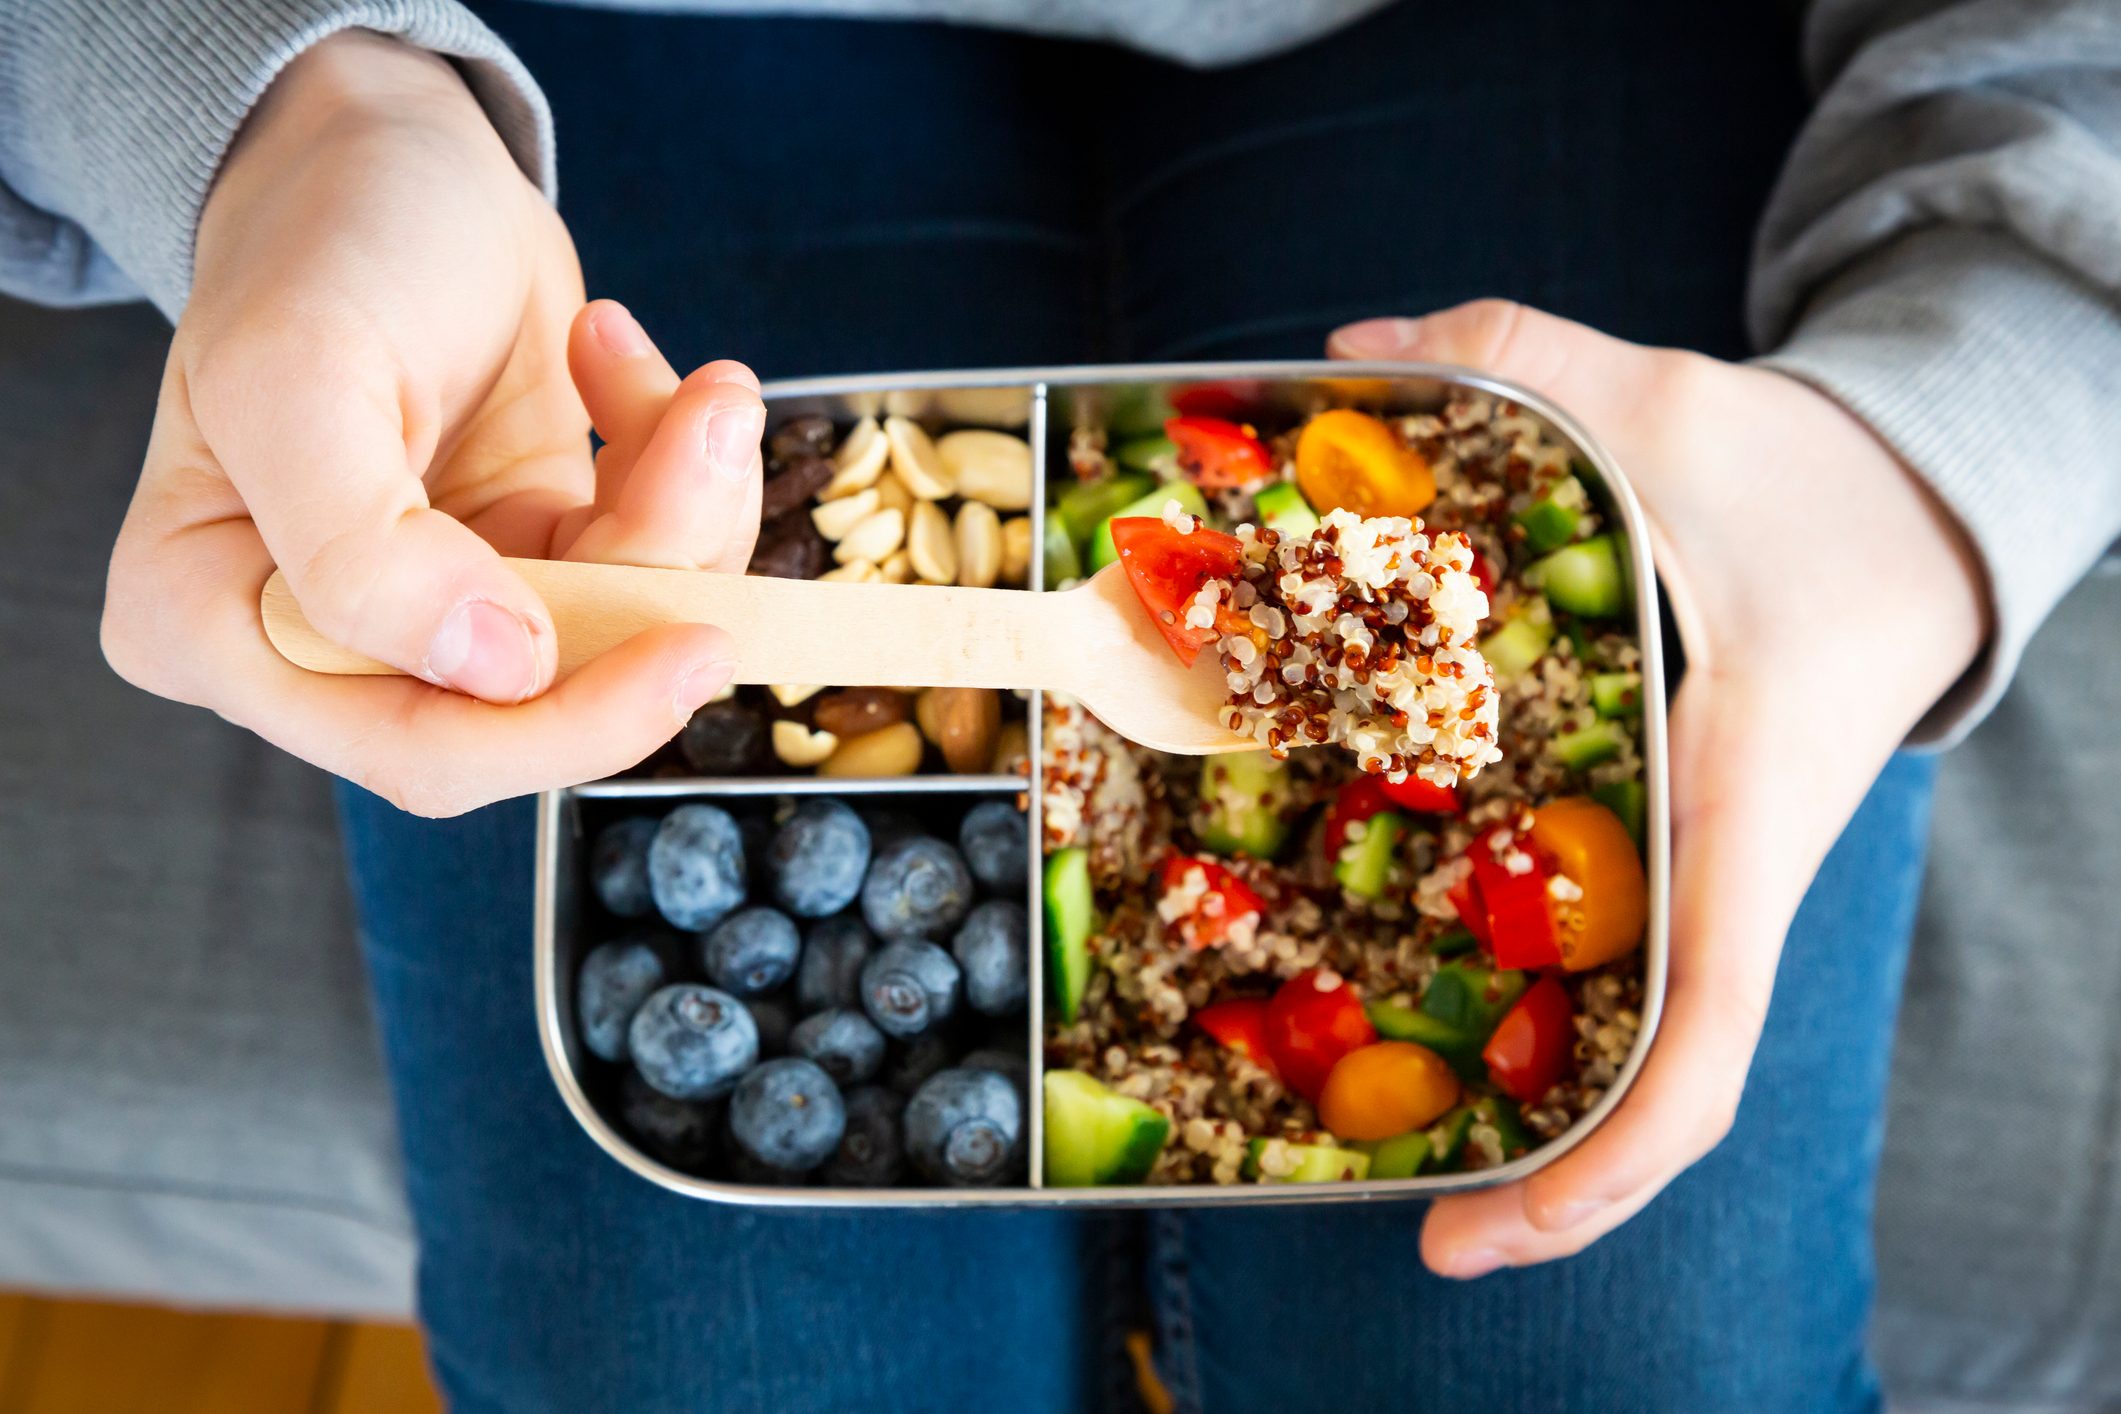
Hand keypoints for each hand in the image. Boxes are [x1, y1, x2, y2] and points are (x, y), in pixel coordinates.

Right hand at [102, 33, 764, 816]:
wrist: (388, 156)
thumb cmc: (320, 243)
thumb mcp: (302, 372)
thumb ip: (363, 552)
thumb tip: (499, 669)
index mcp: (218, 629)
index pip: (415, 747)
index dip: (567, 722)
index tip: (686, 635)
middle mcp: (330, 645)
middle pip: (544, 706)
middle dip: (658, 582)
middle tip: (714, 445)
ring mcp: (447, 607)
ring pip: (623, 631)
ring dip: (692, 507)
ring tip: (697, 386)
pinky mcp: (536, 559)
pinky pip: (650, 564)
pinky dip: (682, 468)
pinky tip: (622, 359)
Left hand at [1329, 302, 1986, 1275]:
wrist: (1921, 508)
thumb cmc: (1820, 484)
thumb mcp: (1673, 404)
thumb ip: (1520, 356)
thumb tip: (1350, 349)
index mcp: (1745, 815)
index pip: (1706, 1039)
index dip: (1606, 1163)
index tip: (1482, 1231)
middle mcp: (1726, 879)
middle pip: (1659, 1092)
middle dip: (1554, 1189)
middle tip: (1413, 1236)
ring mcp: (1703, 877)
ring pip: (1638, 1046)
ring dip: (1544, 1123)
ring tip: (1394, 1169)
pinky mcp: (1678, 849)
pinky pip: (1618, 966)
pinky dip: (1545, 1018)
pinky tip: (1435, 1015)